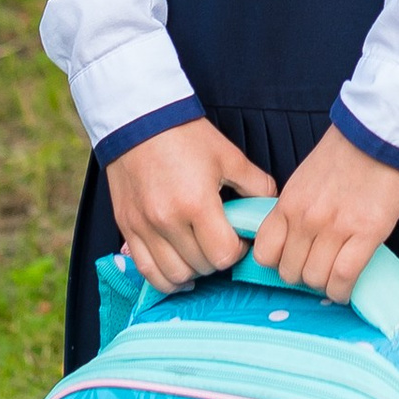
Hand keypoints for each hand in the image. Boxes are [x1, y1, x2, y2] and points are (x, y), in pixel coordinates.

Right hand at [105, 118, 268, 297]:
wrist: (139, 120)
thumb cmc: (185, 136)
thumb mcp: (229, 156)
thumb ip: (257, 185)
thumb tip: (270, 207)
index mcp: (197, 204)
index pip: (224, 255)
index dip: (238, 251)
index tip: (238, 238)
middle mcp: (168, 221)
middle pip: (201, 266)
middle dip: (217, 259)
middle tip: (220, 242)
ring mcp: (144, 227)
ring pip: (174, 275)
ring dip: (194, 271)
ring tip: (201, 255)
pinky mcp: (127, 228)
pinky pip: (147, 271)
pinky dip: (165, 278)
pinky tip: (179, 270)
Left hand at [252, 127, 398, 305]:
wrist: (379, 137)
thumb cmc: (345, 156)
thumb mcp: (304, 181)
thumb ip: (294, 211)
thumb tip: (293, 242)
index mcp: (288, 204)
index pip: (265, 253)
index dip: (277, 264)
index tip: (291, 262)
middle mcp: (305, 219)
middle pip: (290, 272)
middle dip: (303, 276)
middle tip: (318, 268)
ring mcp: (334, 228)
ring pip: (315, 279)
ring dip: (325, 284)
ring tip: (335, 275)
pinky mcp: (366, 233)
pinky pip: (344, 277)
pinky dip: (343, 290)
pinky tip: (347, 287)